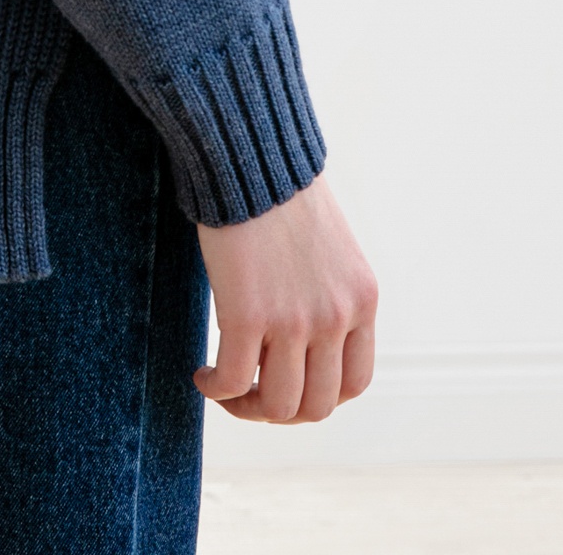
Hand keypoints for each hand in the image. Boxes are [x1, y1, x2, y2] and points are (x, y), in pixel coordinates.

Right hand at [193, 173, 377, 422]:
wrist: (249, 151)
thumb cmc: (278, 188)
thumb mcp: (328, 247)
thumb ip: (326, 291)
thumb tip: (302, 332)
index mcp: (362, 300)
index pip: (354, 382)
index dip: (319, 396)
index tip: (286, 383)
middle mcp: (336, 316)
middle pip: (317, 405)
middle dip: (280, 410)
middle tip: (249, 394)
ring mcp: (295, 320)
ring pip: (278, 404)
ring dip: (247, 408)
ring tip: (223, 388)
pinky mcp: (248, 315)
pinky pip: (233, 381)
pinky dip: (216, 389)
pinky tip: (201, 374)